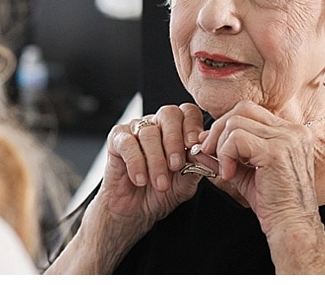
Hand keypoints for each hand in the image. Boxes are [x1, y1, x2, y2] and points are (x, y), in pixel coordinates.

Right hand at [95, 103, 205, 233]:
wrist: (135, 212)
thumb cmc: (161, 194)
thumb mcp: (185, 183)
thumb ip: (197, 166)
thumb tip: (207, 154)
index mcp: (178, 129)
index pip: (188, 112)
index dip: (193, 126)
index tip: (193, 145)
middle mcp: (157, 124)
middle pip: (169, 114)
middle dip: (175, 140)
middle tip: (176, 165)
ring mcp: (136, 130)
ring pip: (149, 133)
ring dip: (156, 161)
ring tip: (160, 184)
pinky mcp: (117, 140)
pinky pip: (127, 144)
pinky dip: (136, 163)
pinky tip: (141, 180)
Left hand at [199, 100, 319, 235]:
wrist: (291, 226)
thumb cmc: (273, 203)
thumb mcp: (246, 172)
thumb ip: (227, 154)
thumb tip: (200, 143)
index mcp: (290, 133)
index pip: (250, 111)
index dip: (226, 124)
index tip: (211, 145)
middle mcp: (293, 131)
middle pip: (242, 109)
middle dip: (218, 129)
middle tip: (208, 152)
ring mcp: (286, 139)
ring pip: (236, 123)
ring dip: (221, 146)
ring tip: (224, 168)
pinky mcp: (275, 152)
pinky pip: (236, 139)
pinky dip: (225, 155)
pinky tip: (229, 174)